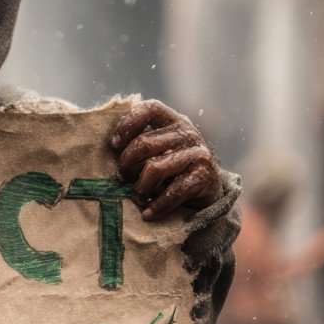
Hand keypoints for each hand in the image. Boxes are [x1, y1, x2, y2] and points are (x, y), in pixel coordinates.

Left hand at [109, 100, 220, 220]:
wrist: (210, 189)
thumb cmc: (175, 168)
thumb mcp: (161, 149)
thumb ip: (142, 145)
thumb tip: (112, 153)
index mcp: (173, 120)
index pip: (149, 109)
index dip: (127, 124)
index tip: (114, 145)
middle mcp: (187, 132)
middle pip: (145, 143)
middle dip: (127, 164)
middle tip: (121, 178)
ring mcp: (198, 153)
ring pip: (156, 168)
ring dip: (141, 188)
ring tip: (137, 199)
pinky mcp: (204, 176)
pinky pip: (174, 192)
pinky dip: (158, 205)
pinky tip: (148, 214)